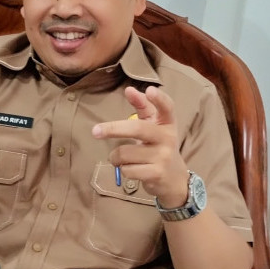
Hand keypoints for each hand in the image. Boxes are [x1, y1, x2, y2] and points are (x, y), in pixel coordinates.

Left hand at [92, 86, 188, 207]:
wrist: (175, 178)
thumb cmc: (159, 147)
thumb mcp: (155, 127)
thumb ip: (143, 108)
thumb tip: (129, 90)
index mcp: (167, 123)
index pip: (167, 107)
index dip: (159, 99)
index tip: (149, 90)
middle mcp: (168, 138)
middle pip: (137, 128)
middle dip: (113, 129)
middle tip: (95, 131)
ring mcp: (163, 157)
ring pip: (125, 153)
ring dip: (115, 157)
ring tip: (120, 159)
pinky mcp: (156, 173)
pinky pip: (127, 169)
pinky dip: (122, 169)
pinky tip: (131, 169)